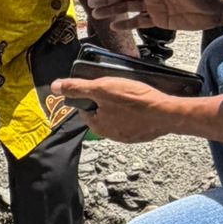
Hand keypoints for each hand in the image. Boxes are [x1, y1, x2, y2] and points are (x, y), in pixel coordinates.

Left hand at [51, 74, 174, 142]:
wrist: (167, 113)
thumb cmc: (134, 100)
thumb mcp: (101, 88)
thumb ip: (77, 88)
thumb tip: (55, 87)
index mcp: (96, 125)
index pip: (85, 108)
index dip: (91, 94)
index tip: (102, 86)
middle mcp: (110, 135)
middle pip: (101, 112)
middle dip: (107, 100)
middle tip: (118, 88)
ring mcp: (127, 137)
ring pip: (118, 117)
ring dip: (121, 106)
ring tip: (131, 94)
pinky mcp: (142, 135)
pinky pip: (133, 121)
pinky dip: (135, 112)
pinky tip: (141, 103)